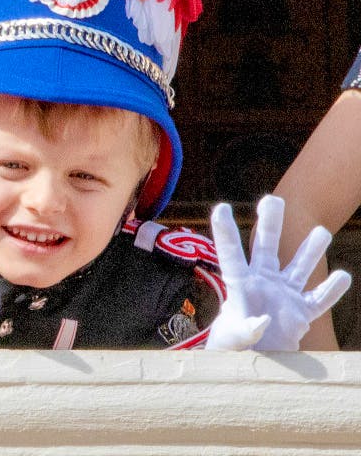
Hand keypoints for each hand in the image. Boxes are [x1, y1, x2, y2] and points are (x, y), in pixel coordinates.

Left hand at [206, 194, 351, 350]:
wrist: (249, 365)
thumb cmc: (228, 351)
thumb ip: (241, 332)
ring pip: (299, 268)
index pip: (231, 254)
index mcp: (238, 286)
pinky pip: (319, 299)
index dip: (225, 232)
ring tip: (321, 231)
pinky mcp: (301, 313)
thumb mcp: (228, 343)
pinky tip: (342, 276)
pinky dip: (332, 290)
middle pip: (266, 248)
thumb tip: (261, 321)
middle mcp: (262, 283)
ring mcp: (283, 295)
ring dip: (310, 250)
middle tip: (272, 199)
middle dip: (270, 223)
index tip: (221, 208)